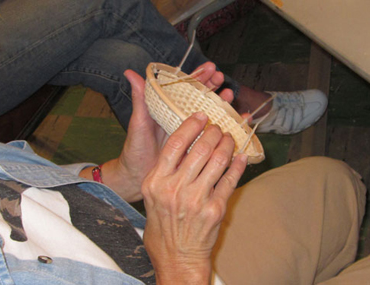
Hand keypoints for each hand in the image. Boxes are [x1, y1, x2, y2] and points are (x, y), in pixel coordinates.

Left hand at [79, 62, 235, 201]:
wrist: (138, 176)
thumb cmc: (136, 148)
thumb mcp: (138, 123)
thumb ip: (140, 99)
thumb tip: (130, 73)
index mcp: (168, 109)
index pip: (186, 88)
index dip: (198, 77)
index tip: (210, 68)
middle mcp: (182, 118)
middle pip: (201, 98)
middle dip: (213, 87)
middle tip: (221, 79)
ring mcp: (191, 133)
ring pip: (210, 114)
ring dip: (222, 104)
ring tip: (230, 96)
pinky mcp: (197, 147)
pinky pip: (214, 136)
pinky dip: (227, 128)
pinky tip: (239, 122)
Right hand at [142, 113, 247, 283]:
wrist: (176, 258)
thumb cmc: (162, 227)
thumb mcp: (151, 196)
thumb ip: (165, 171)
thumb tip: (184, 146)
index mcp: (156, 182)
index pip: (176, 143)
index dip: (191, 125)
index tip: (201, 116)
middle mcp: (175, 188)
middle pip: (200, 149)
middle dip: (213, 132)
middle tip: (218, 128)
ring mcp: (196, 199)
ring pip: (218, 160)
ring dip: (227, 144)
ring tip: (229, 138)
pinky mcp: (215, 209)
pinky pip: (231, 180)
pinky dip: (238, 165)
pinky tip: (241, 156)